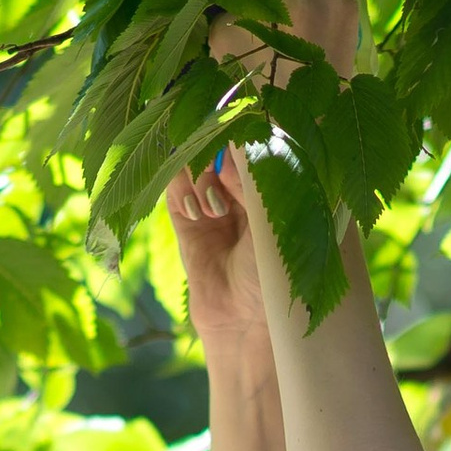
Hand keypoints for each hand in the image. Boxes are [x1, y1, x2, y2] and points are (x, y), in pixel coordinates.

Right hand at [166, 154, 271, 372]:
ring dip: (201, 174)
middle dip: (218, 150)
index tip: (237, 134)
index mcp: (272, 179)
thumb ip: (251, 175)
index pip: (251, 134)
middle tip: (225, 174)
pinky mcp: (185, 218)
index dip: (240, 129)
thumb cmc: (276, 272)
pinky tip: (200, 213)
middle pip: (218, 139)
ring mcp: (212, 200)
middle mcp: (243, 186)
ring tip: (216, 208)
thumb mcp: (271, 217)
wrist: (247, 322)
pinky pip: (175, 186)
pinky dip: (183, 189)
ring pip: (194, 158)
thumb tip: (228, 141)